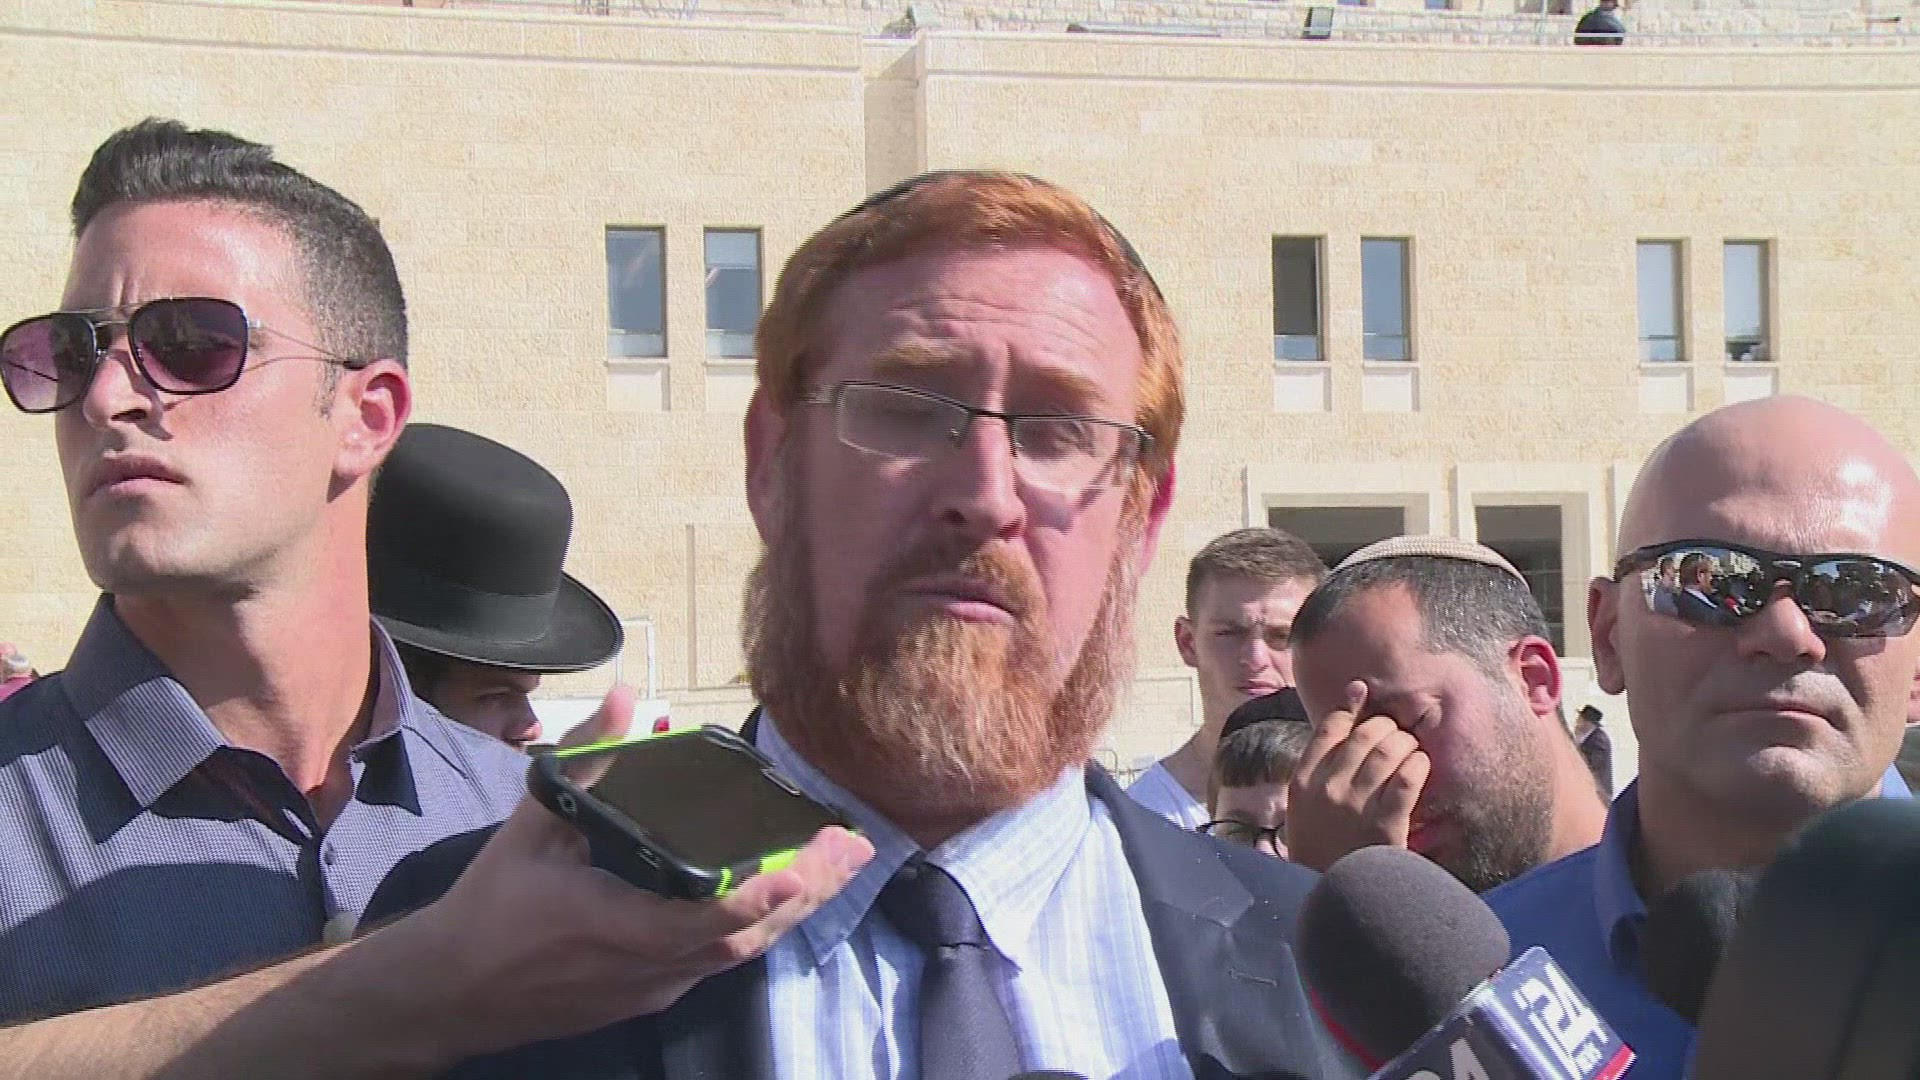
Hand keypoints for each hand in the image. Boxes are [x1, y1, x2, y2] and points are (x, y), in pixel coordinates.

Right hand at [376, 687, 874, 1058]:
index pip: (702, 919)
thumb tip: (624, 694)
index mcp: (610, 923)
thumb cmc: (491, 904)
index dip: (759, 895)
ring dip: (794, 910)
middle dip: (806, 893)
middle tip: (854, 848)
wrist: (451, 992)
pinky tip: (788, 893)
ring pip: (740, 955)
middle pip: (744, 940)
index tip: (806, 865)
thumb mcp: (529, 824)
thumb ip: (581, 761)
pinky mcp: (653, 995)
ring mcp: (653, 988)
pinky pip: (720, 962)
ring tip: (840, 864)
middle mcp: (643, 966)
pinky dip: (760, 925)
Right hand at [1285, 680, 1430, 872]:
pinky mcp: (1385, 823)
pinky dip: (1418, 766)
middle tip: (1397, 736)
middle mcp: (1327, 788)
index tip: (1364, 691)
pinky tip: (1421, 768)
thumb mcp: (1304, 807)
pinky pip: (1408, 779)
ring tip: (1411, 751)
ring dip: (1406, 744)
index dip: (1350, 705)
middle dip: (1386, 727)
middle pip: (1364, 735)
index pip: (1328, 728)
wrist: (1336, 896)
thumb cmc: (1321, 848)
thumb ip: (1319, 767)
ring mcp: (1355, 806)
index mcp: (1302, 782)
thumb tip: (1337, 723)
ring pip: (1388, 751)